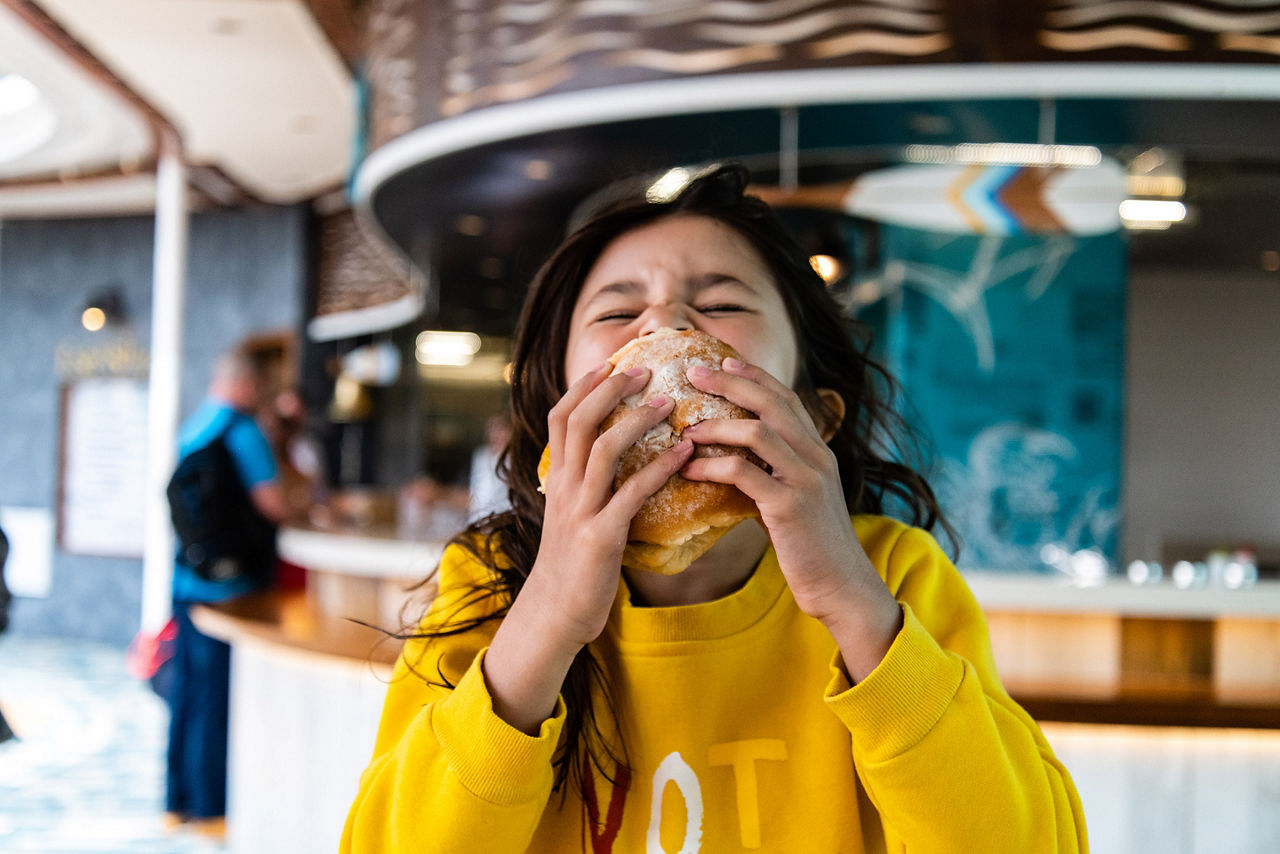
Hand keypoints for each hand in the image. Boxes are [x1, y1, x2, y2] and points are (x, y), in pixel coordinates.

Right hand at [528, 362, 694, 647]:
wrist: (556, 613)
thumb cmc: (573, 563)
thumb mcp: (571, 514)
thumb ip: (586, 483)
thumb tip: (610, 455)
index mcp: (557, 480)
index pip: (561, 418)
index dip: (583, 387)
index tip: (611, 363)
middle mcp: (563, 489)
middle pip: (578, 422)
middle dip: (610, 391)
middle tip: (645, 371)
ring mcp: (580, 512)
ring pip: (603, 451)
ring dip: (637, 421)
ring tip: (669, 404)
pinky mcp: (600, 538)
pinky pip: (631, 494)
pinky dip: (659, 468)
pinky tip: (685, 454)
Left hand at [680, 358, 900, 679]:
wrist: (841, 587)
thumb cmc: (811, 547)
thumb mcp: (794, 499)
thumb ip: (772, 474)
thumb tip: (730, 460)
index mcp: (818, 451)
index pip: (786, 398)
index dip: (754, 376)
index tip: (722, 361)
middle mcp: (817, 457)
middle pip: (771, 403)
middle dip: (730, 383)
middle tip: (693, 372)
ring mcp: (806, 480)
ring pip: (757, 432)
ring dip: (715, 426)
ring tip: (684, 430)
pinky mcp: (790, 506)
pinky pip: (744, 473)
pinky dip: (712, 465)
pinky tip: (688, 469)